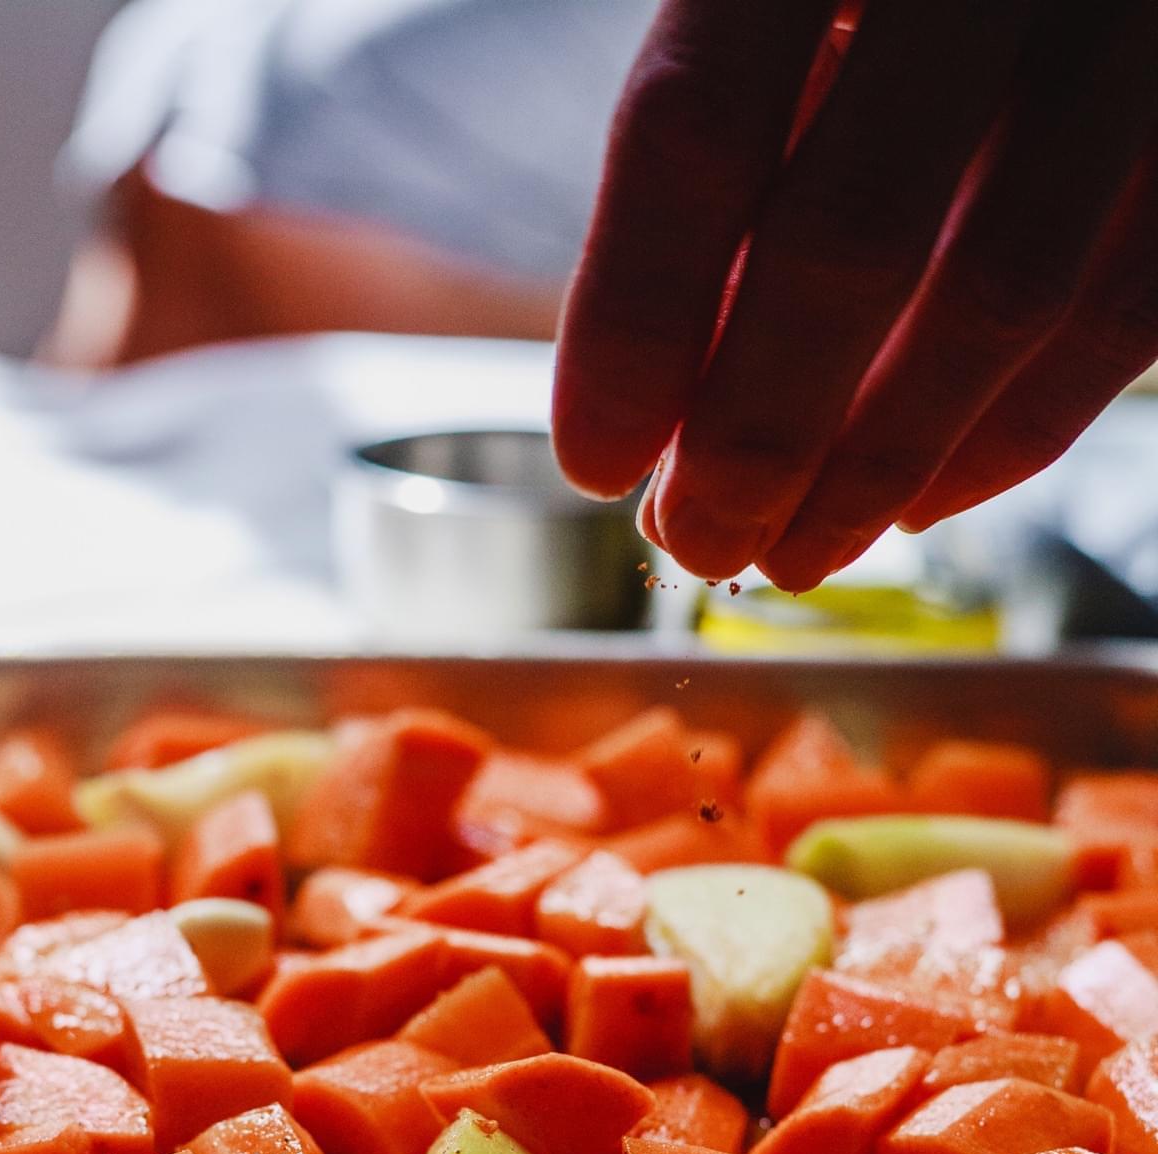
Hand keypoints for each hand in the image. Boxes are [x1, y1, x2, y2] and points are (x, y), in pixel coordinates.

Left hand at [553, 0, 1157, 589]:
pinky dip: (1014, 433)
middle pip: (848, 239)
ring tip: (790, 554)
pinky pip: (1126, 310)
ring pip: (1000, 296)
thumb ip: (731, 142)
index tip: (596, 461)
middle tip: (696, 543)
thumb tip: (669, 395)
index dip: (636, 322)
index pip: (698, 129)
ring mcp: (1128, 35)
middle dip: (754, 436)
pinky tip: (924, 503)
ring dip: (878, 466)